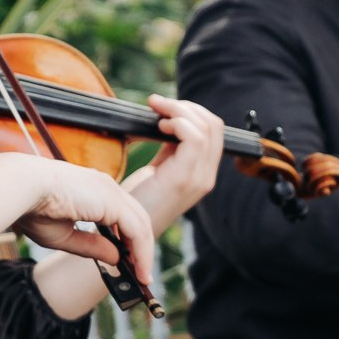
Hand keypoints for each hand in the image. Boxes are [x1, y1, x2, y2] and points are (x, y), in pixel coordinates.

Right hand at [0, 152, 161, 290]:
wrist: (22, 188)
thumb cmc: (32, 208)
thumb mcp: (64, 236)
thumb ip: (91, 246)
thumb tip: (116, 258)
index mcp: (92, 190)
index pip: (120, 214)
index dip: (127, 239)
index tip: (129, 261)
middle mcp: (106, 187)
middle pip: (136, 219)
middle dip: (141, 247)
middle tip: (141, 273)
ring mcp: (111, 191)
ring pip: (140, 225)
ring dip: (144, 253)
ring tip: (143, 277)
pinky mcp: (113, 201)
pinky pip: (137, 231)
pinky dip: (142, 252)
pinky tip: (139, 271)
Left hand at [120, 97, 226, 234]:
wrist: (124, 234)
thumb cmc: (136, 202)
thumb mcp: (158, 169)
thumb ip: (170, 149)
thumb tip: (167, 121)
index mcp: (203, 172)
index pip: (214, 130)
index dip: (192, 110)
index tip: (164, 107)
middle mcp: (206, 176)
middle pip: (214, 124)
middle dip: (186, 106)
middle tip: (159, 104)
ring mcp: (199, 179)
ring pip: (206, 127)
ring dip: (179, 111)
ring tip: (157, 113)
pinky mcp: (184, 179)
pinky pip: (193, 138)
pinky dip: (177, 123)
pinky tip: (158, 125)